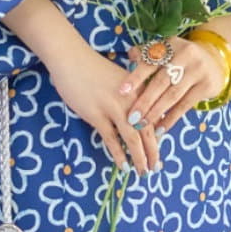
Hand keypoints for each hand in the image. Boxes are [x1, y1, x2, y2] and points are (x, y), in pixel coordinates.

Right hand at [46, 42, 166, 175]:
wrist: (72, 59)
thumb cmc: (94, 69)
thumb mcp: (121, 81)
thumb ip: (131, 97)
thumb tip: (138, 120)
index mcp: (140, 91)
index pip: (154, 120)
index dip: (158, 140)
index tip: (158, 155)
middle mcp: (131, 101)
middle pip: (147, 132)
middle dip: (153, 154)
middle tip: (154, 169)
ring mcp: (114, 108)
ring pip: (133, 138)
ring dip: (139, 158)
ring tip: (142, 172)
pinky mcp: (97, 115)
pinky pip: (111, 139)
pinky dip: (118, 154)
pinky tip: (123, 165)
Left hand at [117, 35, 228, 141]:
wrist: (214, 61)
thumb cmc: (180, 59)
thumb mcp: (166, 51)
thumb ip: (146, 55)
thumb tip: (129, 59)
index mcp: (171, 45)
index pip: (150, 62)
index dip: (135, 77)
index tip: (121, 92)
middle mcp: (186, 55)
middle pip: (161, 81)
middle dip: (145, 101)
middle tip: (131, 117)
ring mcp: (198, 70)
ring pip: (173, 95)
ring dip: (156, 112)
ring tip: (142, 125)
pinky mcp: (207, 86)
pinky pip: (185, 105)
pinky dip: (171, 118)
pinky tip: (160, 128)